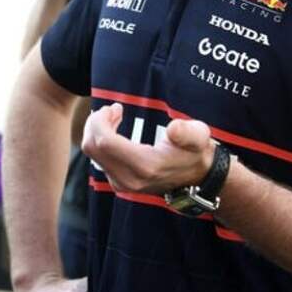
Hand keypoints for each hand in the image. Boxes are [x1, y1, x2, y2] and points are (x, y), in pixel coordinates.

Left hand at [81, 103, 213, 193]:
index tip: (114, 107)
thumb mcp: (198, 137)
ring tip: (115, 115)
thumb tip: (174, 129)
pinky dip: (100, 140)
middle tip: (112, 109)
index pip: (104, 142)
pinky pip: (98, 158)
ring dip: (98, 130)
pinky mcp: (118, 183)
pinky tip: (115, 129)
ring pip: (92, 153)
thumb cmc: (195, 152)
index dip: (101, 121)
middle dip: (96, 123)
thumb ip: (188, 132)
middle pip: (92, 147)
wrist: (198, 177)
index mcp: (145, 166)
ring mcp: (122, 183)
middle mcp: (128, 179)